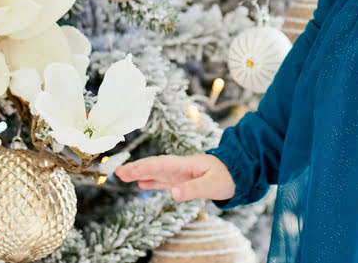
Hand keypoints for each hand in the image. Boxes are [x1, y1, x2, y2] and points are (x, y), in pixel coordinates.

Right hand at [114, 153, 235, 201]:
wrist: (238, 172)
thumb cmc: (226, 177)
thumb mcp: (212, 185)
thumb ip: (193, 189)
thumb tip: (173, 194)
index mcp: (186, 164)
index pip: (161, 164)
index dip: (144, 167)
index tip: (127, 170)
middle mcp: (180, 167)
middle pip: (155, 166)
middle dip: (137, 168)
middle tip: (118, 171)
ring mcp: (181, 173)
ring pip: (157, 172)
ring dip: (140, 173)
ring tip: (123, 175)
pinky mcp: (183, 180)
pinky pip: (163, 179)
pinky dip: (152, 180)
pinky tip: (142, 183)